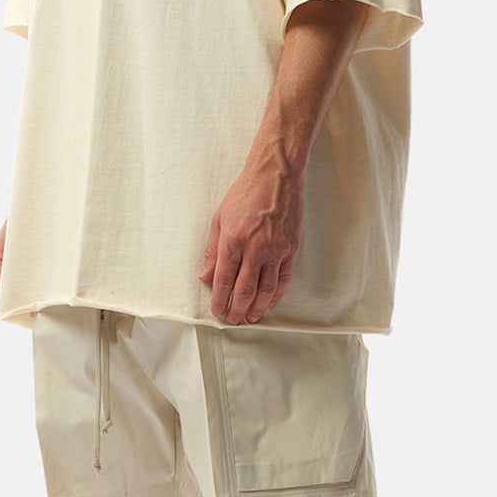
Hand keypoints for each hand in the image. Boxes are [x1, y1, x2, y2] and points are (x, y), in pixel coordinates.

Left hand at [197, 153, 304, 324]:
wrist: (275, 176)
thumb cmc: (246, 193)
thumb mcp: (220, 218)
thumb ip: (213, 250)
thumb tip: (206, 275)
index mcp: (233, 240)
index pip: (224, 280)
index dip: (220, 299)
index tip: (218, 311)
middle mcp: (255, 248)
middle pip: (244, 289)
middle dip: (237, 309)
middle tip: (233, 319)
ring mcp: (275, 250)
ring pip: (265, 289)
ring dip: (257, 307)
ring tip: (251, 317)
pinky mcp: (290, 248)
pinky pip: (283, 278)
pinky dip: (276, 294)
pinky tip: (270, 302)